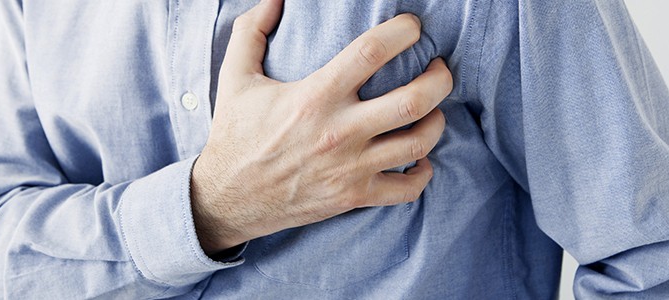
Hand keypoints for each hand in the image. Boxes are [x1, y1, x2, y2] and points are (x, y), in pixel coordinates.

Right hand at [190, 0, 452, 254]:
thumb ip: (251, 32)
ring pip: (418, 143)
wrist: (228, 198)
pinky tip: (421, 158)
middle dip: (439, 79)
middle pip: (412, 101)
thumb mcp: (235, 78)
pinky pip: (406, 189)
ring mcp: (350, 167)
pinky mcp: (353, 196)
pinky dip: (423, 173)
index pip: (372, 52)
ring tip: (434, 109)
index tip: (413, 27)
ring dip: (437, 122)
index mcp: (315, 97)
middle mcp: (339, 132)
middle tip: (439, 68)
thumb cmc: (236, 135)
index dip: (402, 32)